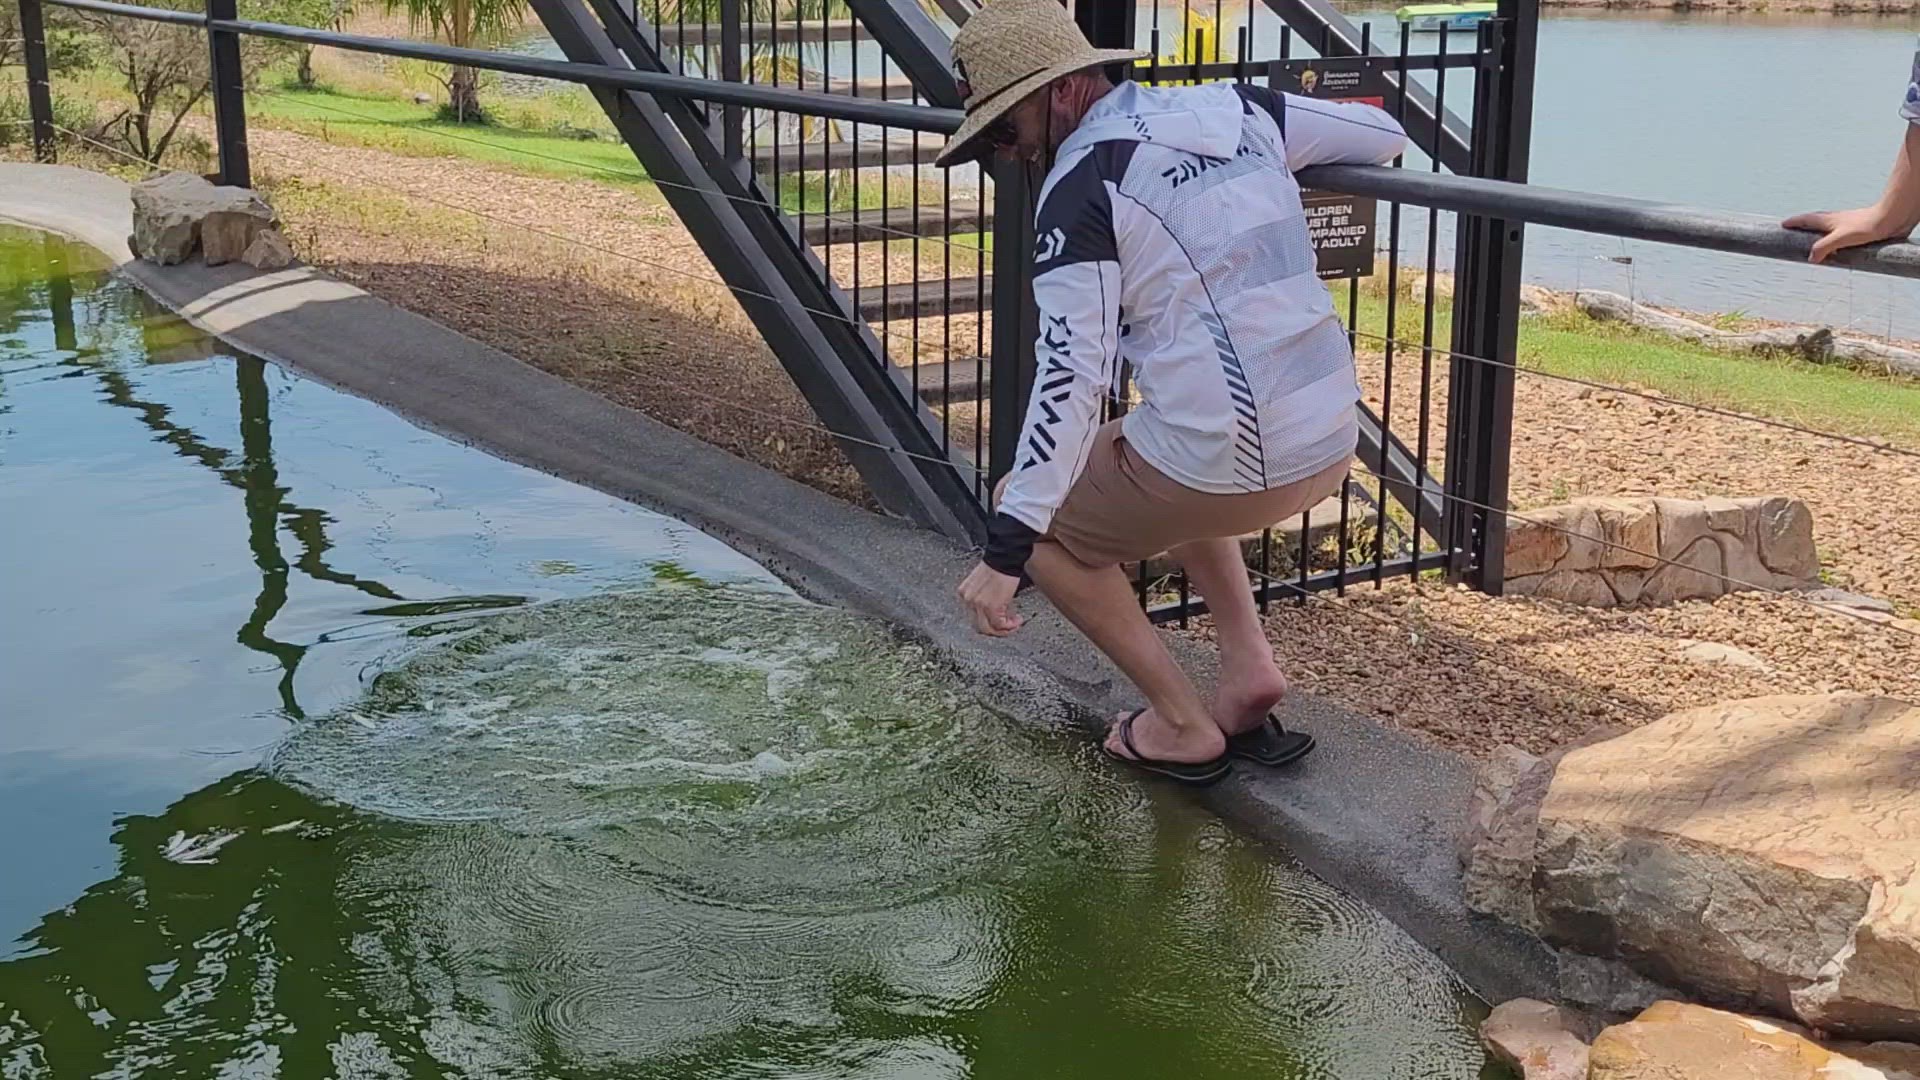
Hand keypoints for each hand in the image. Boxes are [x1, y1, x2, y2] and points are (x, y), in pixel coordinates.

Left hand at [957, 562, 1023, 636]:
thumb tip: (994, 609)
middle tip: (1009, 627)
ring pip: (988, 629)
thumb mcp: (984, 583)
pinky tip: (1017, 621)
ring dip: (1004, 630)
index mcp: (964, 593)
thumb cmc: (999, 566)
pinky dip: (1010, 626)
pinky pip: (999, 624)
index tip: (1000, 620)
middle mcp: (969, 600)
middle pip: (979, 626)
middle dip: (996, 630)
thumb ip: (983, 596)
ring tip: (1014, 624)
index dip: (989, 621)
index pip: (973, 616)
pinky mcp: (991, 606)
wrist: (1005, 557)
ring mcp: (978, 604)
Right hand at [1782, 206, 1903, 263]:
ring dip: (1818, 235)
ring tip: (1813, 244)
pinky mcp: (1857, 232)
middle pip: (1814, 222)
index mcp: (1828, 221)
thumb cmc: (1867, 226)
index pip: (1805, 220)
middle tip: (1795, 232)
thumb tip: (1811, 258)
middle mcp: (1835, 221)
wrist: (1891, 219)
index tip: (1783, 224)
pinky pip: (1839, 237)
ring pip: (1827, 229)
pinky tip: (1837, 249)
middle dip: (1803, 226)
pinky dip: (1833, 242)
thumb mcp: (1840, 238)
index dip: (1794, 223)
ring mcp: (1846, 225)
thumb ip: (1823, 247)